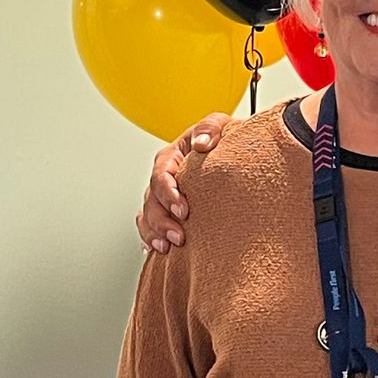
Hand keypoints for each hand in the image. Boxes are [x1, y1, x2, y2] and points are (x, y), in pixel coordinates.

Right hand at [134, 114, 229, 253]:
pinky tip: (156, 251)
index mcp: (171, 157)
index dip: (169, 194)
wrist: (230, 157)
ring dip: (154, 234)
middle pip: (151, 201)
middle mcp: (162, 178)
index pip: (161, 175)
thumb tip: (202, 143)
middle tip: (179, 237)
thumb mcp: (219, 125)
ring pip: (146, 217)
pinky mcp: (166, 212)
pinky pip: (149, 228)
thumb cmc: (222, 141)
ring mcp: (161, 197)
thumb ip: (210, 128)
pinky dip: (150, 240)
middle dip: (162, 221)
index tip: (184, 210)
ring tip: (167, 248)